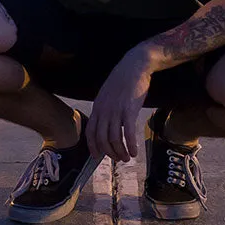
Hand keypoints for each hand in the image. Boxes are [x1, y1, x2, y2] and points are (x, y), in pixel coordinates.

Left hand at [85, 47, 154, 162]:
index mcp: (98, 107)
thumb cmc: (123, 80)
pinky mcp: (129, 110)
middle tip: (117, 159)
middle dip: (109, 152)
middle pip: (101, 138)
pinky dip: (131, 145)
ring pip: (114, 138)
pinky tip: (135, 152)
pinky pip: (128, 133)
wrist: (134, 66)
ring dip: (120, 151)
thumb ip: (105, 108)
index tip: (96, 156)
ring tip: (127, 158)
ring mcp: (116, 111)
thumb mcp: (107, 94)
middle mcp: (104, 110)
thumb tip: (107, 123)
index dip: (92, 146)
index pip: (90, 132)